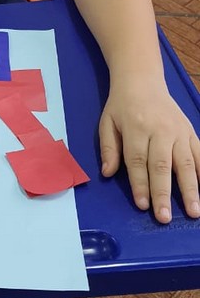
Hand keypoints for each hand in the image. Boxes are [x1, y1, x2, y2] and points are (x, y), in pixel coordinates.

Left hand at [99, 75, 199, 222]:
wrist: (142, 80)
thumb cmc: (122, 106)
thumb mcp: (107, 122)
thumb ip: (108, 148)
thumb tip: (108, 173)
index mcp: (136, 128)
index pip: (138, 161)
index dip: (140, 184)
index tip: (143, 205)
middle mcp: (160, 130)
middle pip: (162, 166)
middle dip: (163, 193)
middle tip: (164, 217)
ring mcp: (178, 131)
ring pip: (185, 163)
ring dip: (190, 189)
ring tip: (193, 211)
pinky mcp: (190, 131)